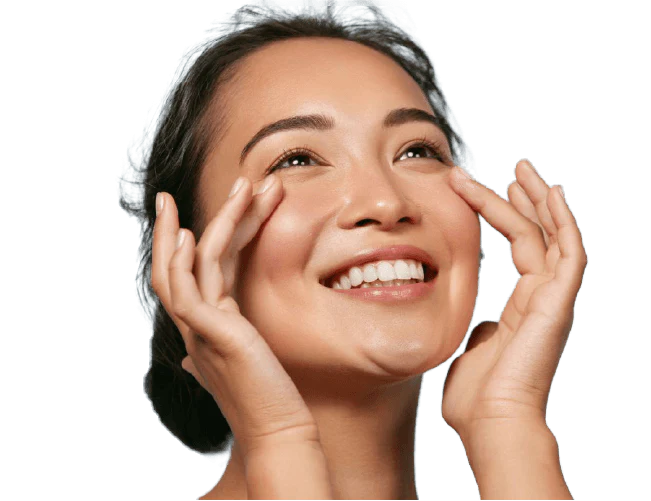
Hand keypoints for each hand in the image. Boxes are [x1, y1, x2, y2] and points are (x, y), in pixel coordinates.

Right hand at [151, 175, 319, 457]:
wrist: (279, 431)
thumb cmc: (267, 397)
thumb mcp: (242, 362)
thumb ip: (222, 346)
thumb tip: (194, 353)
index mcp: (205, 326)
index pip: (194, 272)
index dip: (198, 239)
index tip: (206, 210)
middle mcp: (195, 325)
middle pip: (179, 264)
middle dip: (181, 224)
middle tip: (186, 189)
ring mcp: (198, 330)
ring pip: (188, 266)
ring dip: (212, 222)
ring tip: (240, 185)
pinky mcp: (210, 336)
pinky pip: (186, 291)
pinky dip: (184, 261)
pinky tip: (193, 235)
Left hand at [441, 161, 587, 439]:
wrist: (490, 422)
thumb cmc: (477, 396)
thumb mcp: (474, 350)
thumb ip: (482, 330)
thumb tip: (482, 323)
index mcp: (522, 307)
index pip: (520, 247)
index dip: (505, 215)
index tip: (484, 189)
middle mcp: (542, 298)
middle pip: (540, 235)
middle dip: (526, 199)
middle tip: (515, 169)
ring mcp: (553, 300)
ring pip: (552, 237)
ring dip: (538, 201)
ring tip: (522, 169)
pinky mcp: (558, 304)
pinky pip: (567, 253)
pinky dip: (561, 222)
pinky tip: (548, 194)